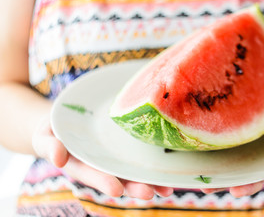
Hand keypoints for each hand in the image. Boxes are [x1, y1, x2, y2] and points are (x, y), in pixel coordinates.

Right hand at [32, 118, 173, 199]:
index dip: (103, 181)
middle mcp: (100, 164)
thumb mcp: (44, 135)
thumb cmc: (54, 128)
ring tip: (166, 189)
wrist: (67, 120)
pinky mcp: (125, 148)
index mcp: (80, 163)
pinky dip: (155, 165)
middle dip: (133, 187)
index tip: (116, 189)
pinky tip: (169, 172)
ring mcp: (114, 158)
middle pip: (117, 177)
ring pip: (132, 171)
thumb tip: (57, 158)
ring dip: (150, 181)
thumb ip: (48, 146)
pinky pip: (140, 157)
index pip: (91, 173)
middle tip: (149, 194)